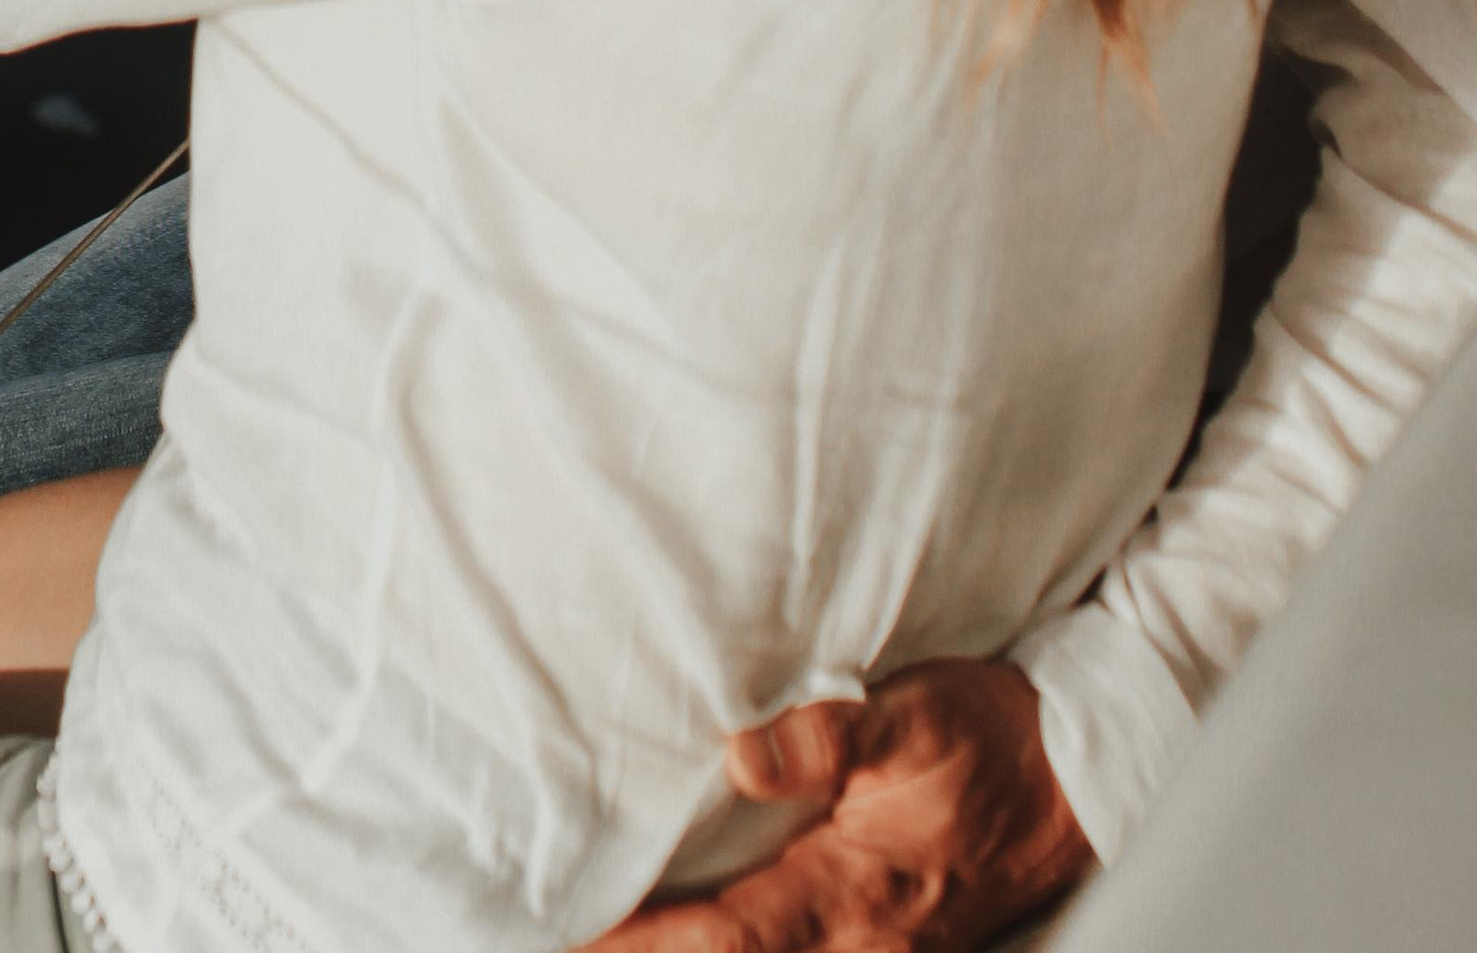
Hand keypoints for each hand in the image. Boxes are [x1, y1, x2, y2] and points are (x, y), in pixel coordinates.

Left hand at [584, 664, 1089, 952]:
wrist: (1077, 780)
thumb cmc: (990, 738)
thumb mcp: (917, 715)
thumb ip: (832, 737)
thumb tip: (743, 755)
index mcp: (855, 892)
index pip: (728, 939)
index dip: (645, 944)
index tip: (576, 935)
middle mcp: (861, 943)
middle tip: (567, 940)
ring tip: (612, 940)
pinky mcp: (884, 945)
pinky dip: (738, 950)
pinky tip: (698, 933)